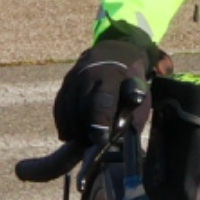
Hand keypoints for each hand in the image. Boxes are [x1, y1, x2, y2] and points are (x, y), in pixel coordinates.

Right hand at [52, 21, 160, 146]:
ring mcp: (73, 77)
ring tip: (83, 142)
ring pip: (67, 110)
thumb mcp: (140, 95)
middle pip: (81, 108)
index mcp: (111, 76)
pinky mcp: (64, 83)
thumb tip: (119, 142)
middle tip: (92, 146)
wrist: (116, 54)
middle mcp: (87, 74)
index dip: (100, 122)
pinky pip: (60, 107)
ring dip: (74, 130)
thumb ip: (132, 117)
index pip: (102, 100)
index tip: (100, 140)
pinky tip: (71, 134)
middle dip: (85, 131)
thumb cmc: (131, 81)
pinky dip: (64, 123)